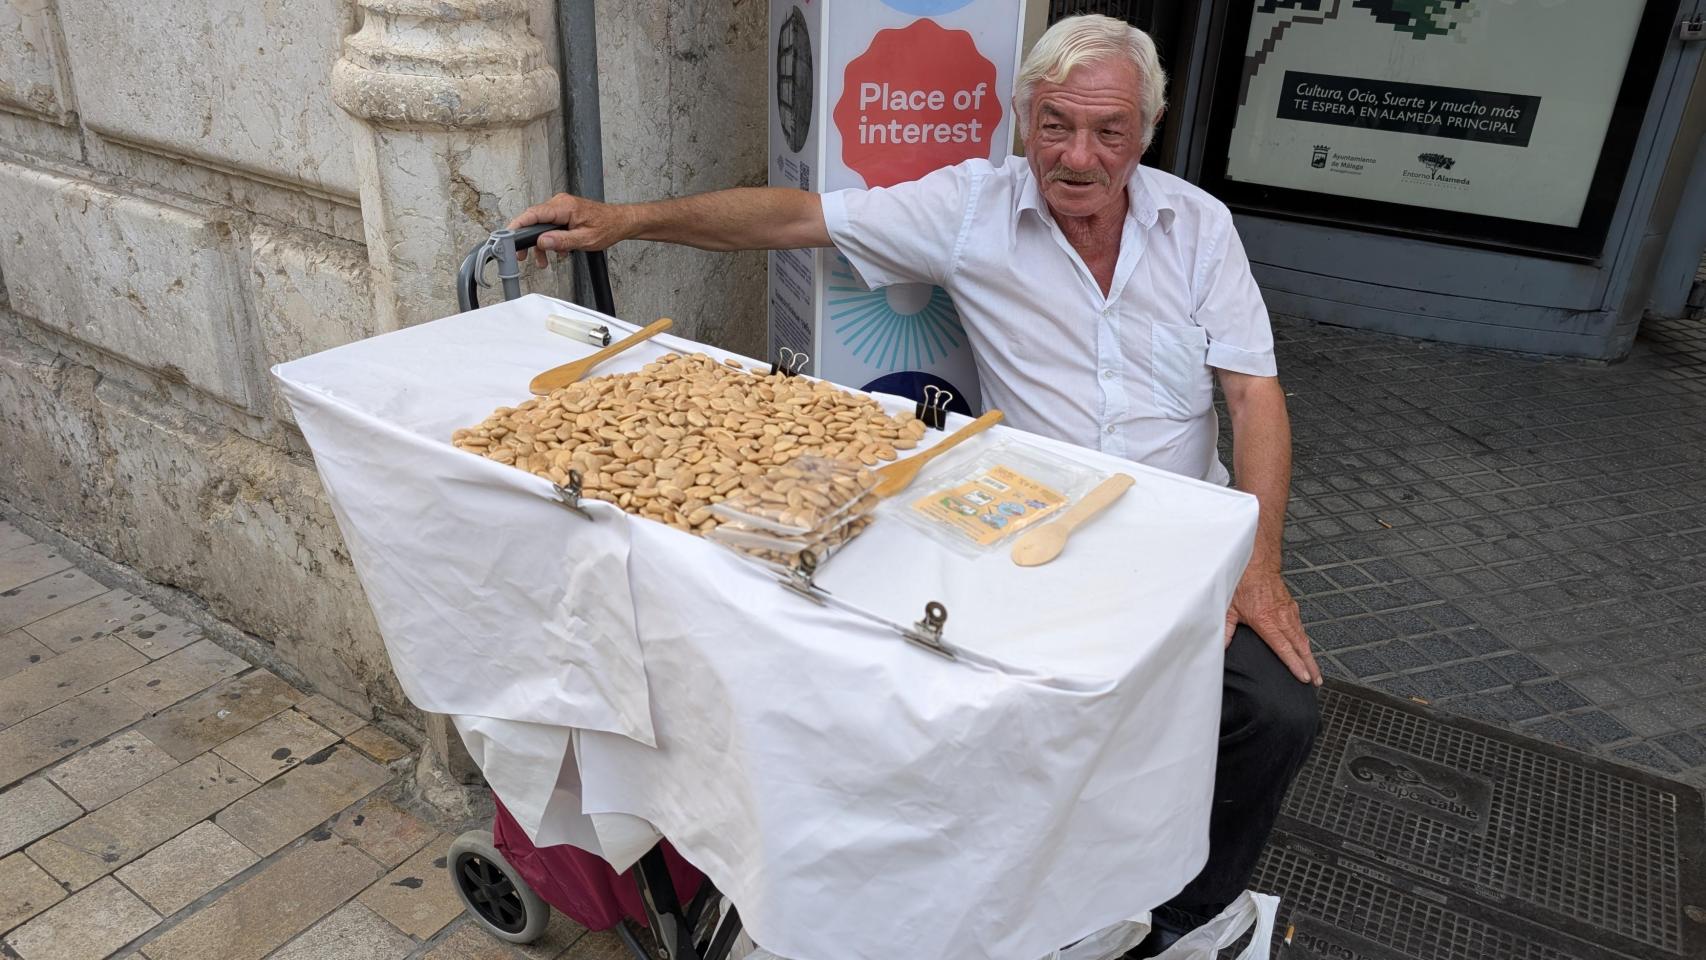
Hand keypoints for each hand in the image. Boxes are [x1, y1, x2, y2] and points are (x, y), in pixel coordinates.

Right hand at [508, 194, 632, 267]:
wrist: (620, 222)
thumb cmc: (607, 227)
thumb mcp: (584, 239)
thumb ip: (561, 241)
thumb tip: (542, 242)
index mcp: (563, 207)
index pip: (533, 214)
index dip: (517, 225)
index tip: (507, 235)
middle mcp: (560, 204)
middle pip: (534, 221)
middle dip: (528, 241)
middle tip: (523, 257)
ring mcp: (561, 207)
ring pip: (541, 226)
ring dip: (541, 244)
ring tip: (543, 262)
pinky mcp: (563, 213)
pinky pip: (550, 226)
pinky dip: (551, 240)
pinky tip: (558, 252)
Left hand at [1225, 567, 1320, 685]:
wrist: (1256, 563)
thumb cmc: (1243, 583)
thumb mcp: (1229, 609)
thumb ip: (1226, 630)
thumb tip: (1221, 647)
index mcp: (1267, 621)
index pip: (1284, 648)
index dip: (1295, 664)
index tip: (1304, 677)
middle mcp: (1281, 618)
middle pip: (1300, 647)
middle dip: (1310, 666)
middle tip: (1318, 681)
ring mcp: (1289, 612)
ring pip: (1303, 638)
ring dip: (1310, 655)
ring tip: (1315, 670)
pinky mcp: (1291, 607)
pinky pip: (1301, 627)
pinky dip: (1305, 641)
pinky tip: (1306, 648)